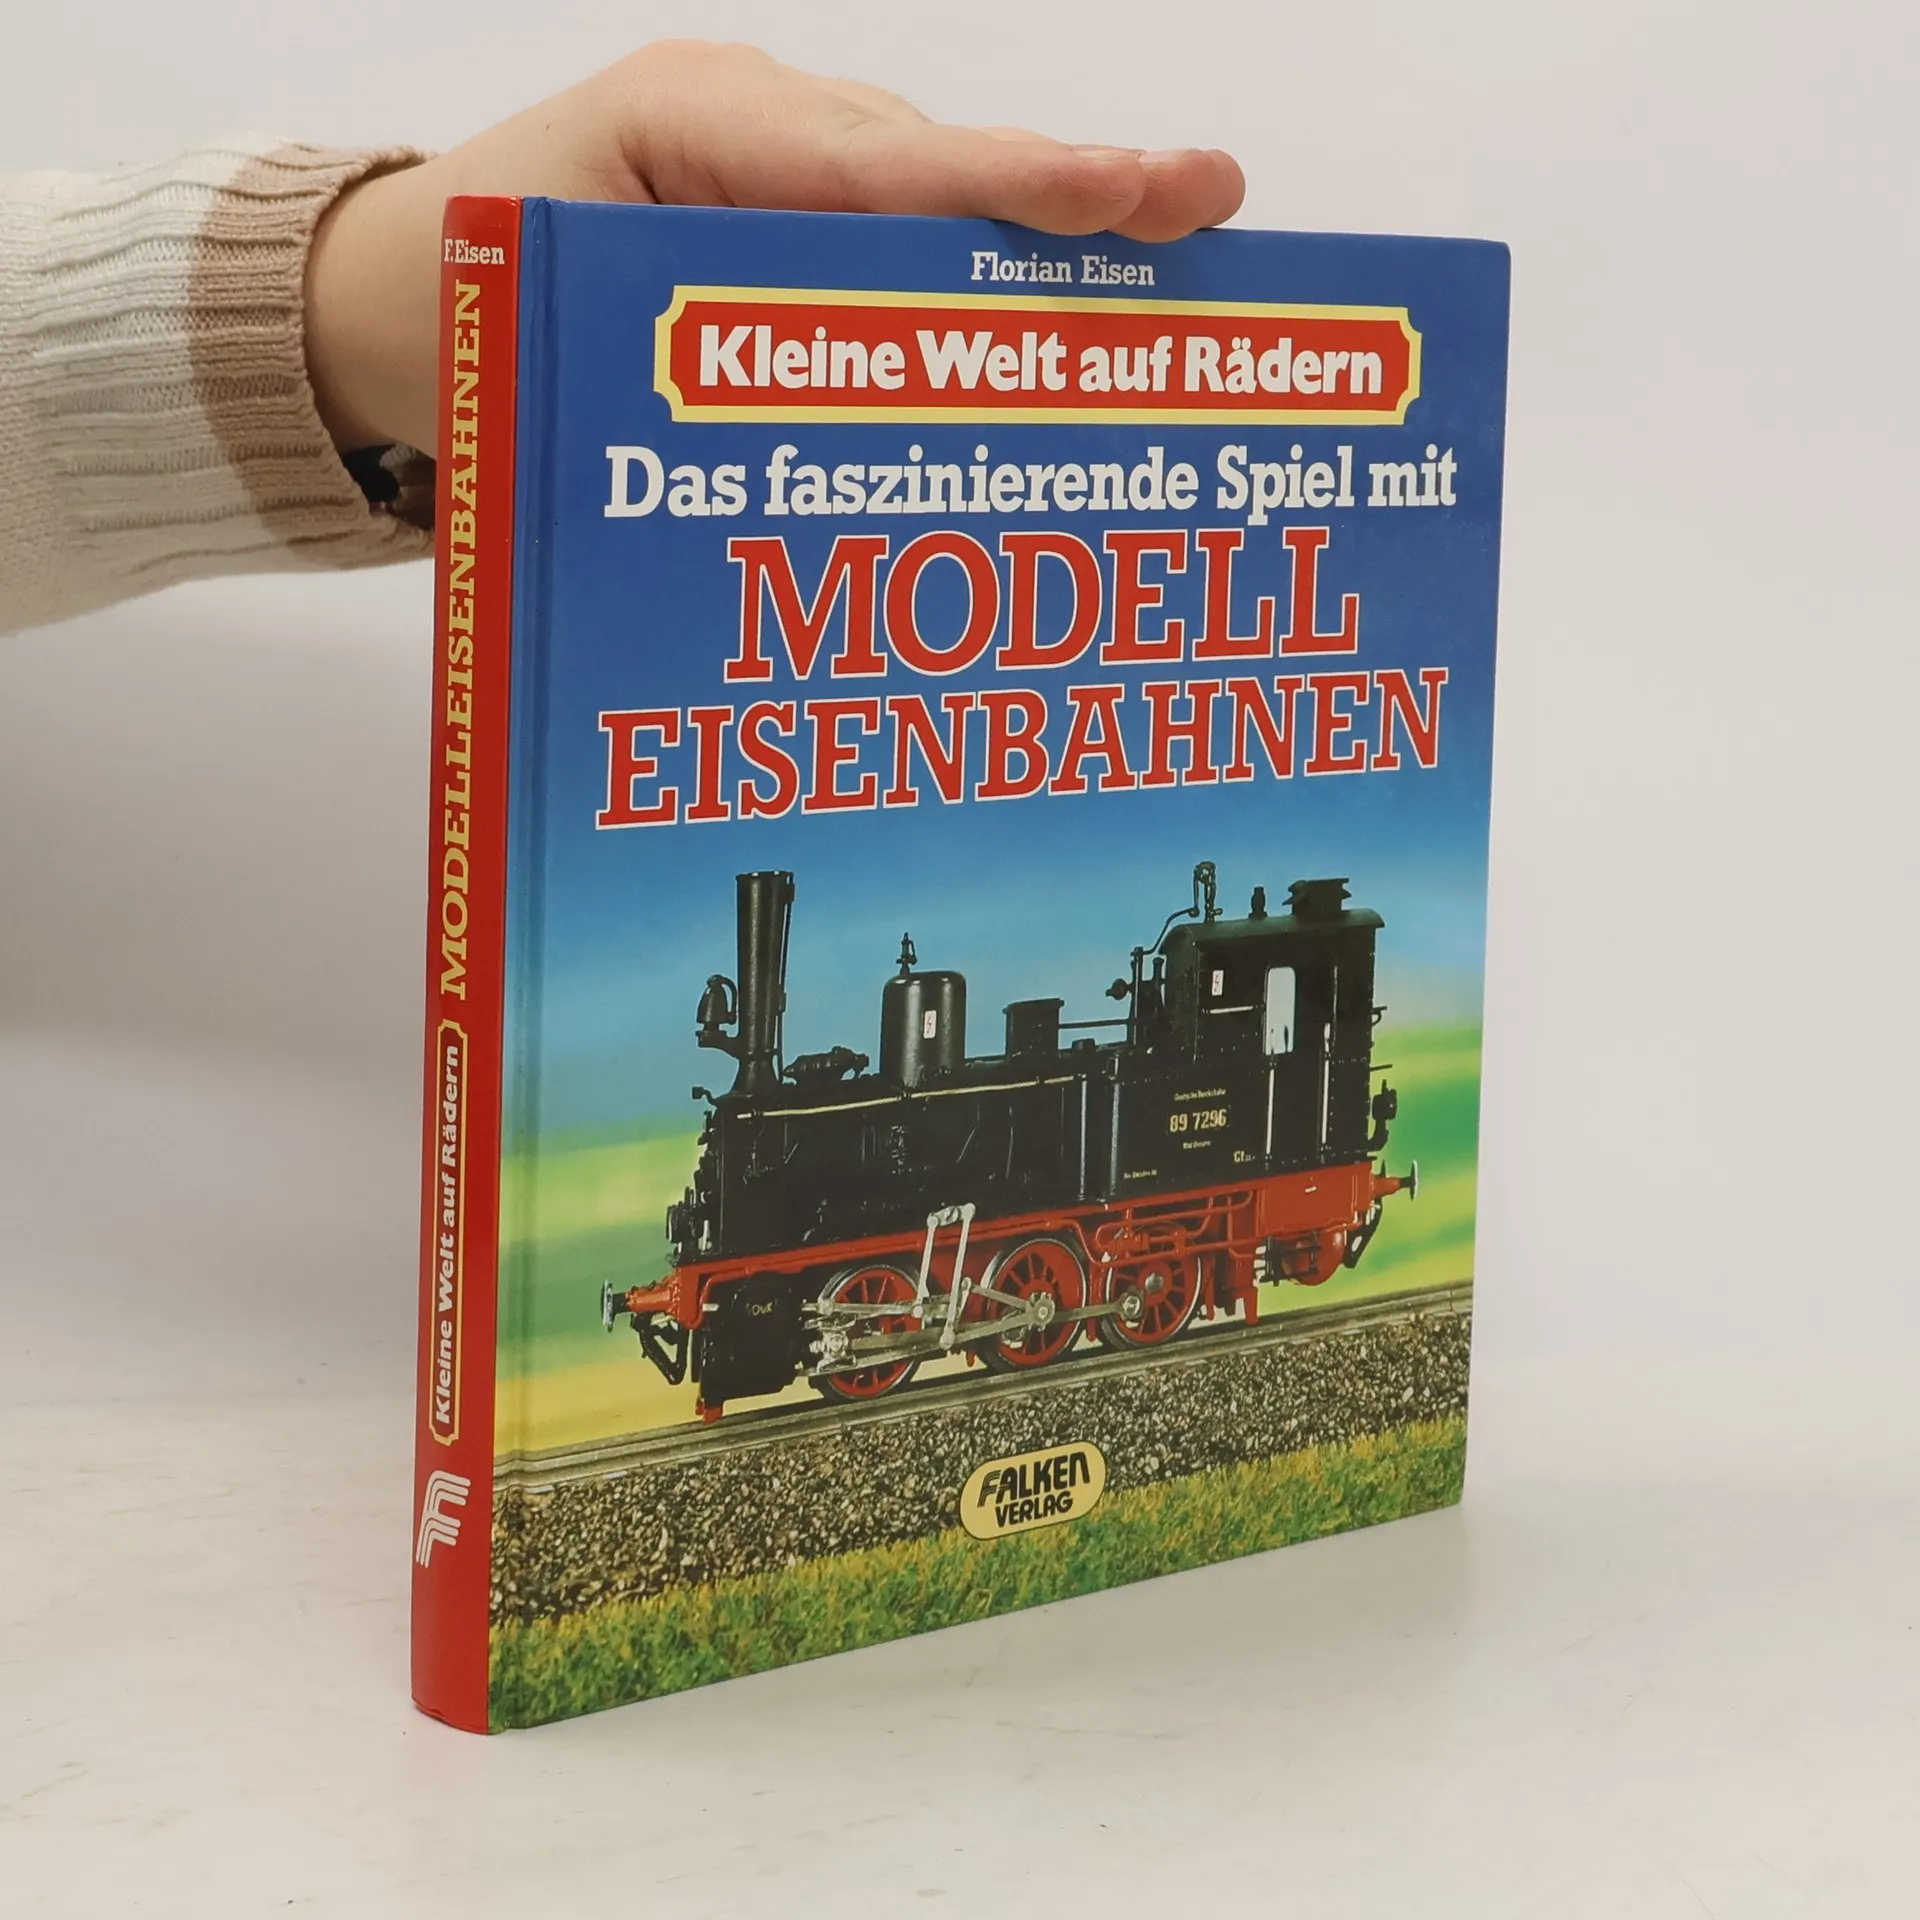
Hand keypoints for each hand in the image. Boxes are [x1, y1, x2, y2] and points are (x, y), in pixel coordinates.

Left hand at [305, 41, 1244, 453]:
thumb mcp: (545, 333)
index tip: (1123, 196)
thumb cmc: (459, 312)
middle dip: (1071, 197)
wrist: (388, 297)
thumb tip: (839, 452)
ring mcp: (778, 175)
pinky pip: (897, 245)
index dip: (1009, 189)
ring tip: (1175, 252)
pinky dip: (979, 286)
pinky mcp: (787, 226)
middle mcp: (757, 135)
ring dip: (1043, 248)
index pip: (880, 166)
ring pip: (933, 208)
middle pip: (937, 171)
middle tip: (1206, 199)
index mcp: (692, 129)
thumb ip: (680, 365)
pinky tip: (1072, 315)